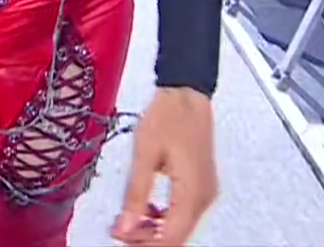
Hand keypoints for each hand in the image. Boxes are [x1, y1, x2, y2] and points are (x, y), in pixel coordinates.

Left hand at [113, 87, 216, 244]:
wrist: (187, 93)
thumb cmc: (167, 116)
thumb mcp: (145, 154)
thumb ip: (136, 194)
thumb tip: (124, 228)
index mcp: (192, 191)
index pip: (172, 237)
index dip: (145, 245)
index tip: (121, 240)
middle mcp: (204, 197)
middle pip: (177, 236)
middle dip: (147, 239)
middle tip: (118, 230)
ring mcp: (206, 192)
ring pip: (180, 226)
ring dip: (154, 230)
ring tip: (127, 219)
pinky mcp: (202, 185)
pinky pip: (184, 212)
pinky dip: (164, 217)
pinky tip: (145, 209)